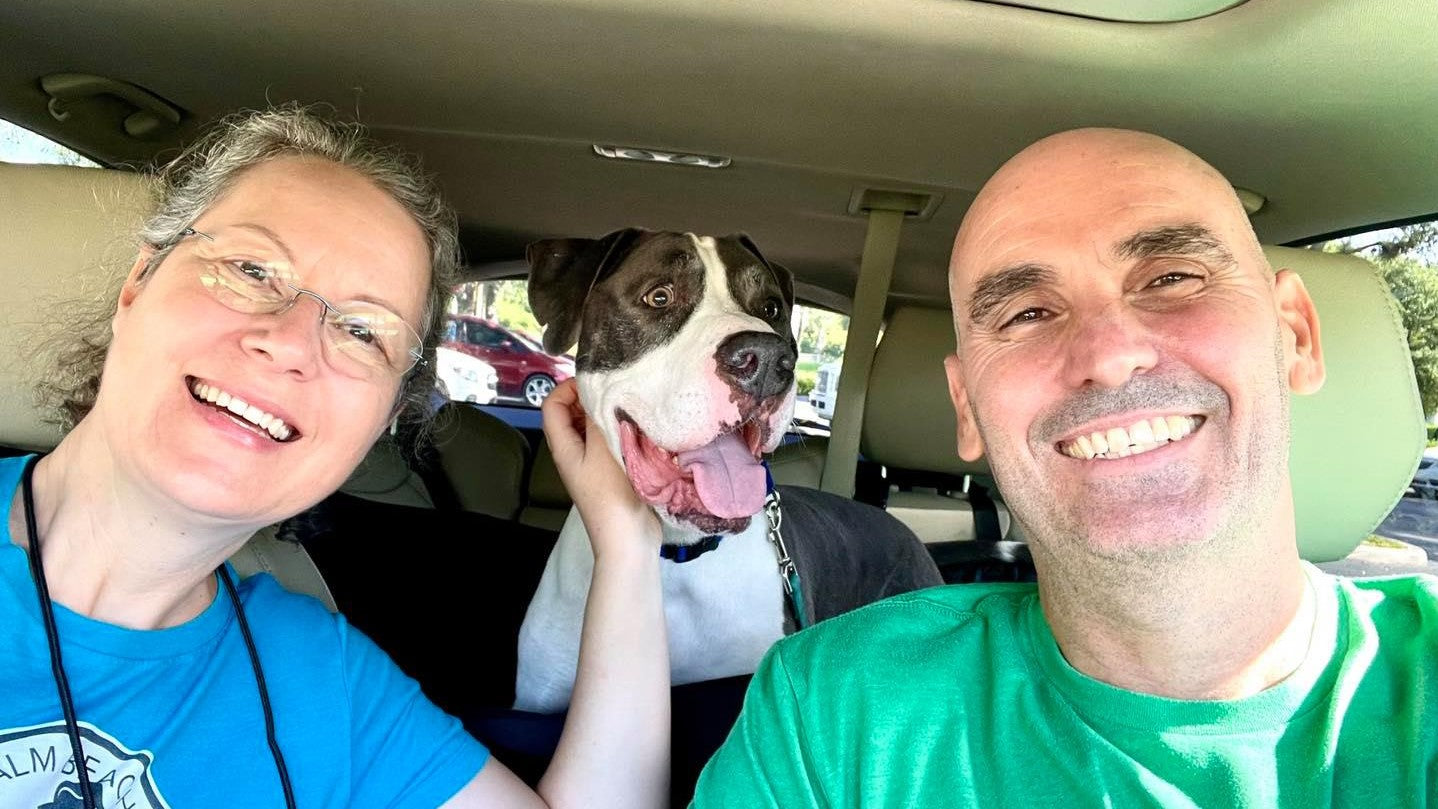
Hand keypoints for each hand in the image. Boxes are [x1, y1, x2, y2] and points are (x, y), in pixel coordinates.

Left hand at [542, 379, 661, 557]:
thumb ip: (599, 418)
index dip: (567, 388)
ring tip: (630, 406)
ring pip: (593, 427)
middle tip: (617, 390)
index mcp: (564, 447)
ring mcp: (593, 463)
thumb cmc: (611, 496)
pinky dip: (620, 430)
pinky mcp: (612, 471)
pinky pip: (610, 441)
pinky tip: (640, 427)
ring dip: (608, 414)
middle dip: (590, 397)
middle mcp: (574, 453)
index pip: (551, 405)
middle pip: (572, 414)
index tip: (594, 381)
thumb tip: (600, 390)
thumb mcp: (603, 451)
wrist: (628, 540)